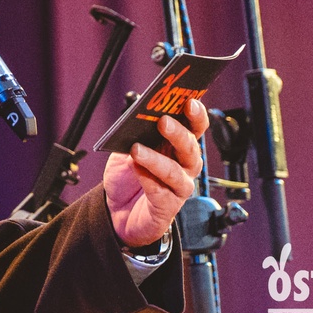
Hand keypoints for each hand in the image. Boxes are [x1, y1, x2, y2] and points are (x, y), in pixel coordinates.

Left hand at [102, 98, 208, 247]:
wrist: (116, 210)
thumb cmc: (127, 177)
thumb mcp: (127, 149)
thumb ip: (134, 134)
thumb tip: (137, 117)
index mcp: (177, 147)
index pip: (194, 128)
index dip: (196, 115)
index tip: (190, 101)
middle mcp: (183, 166)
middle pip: (190, 147)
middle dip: (178, 133)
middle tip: (163, 122)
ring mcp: (177, 187)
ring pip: (176, 171)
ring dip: (157, 158)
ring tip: (137, 149)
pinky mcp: (167, 207)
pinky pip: (161, 192)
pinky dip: (147, 179)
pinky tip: (136, 170)